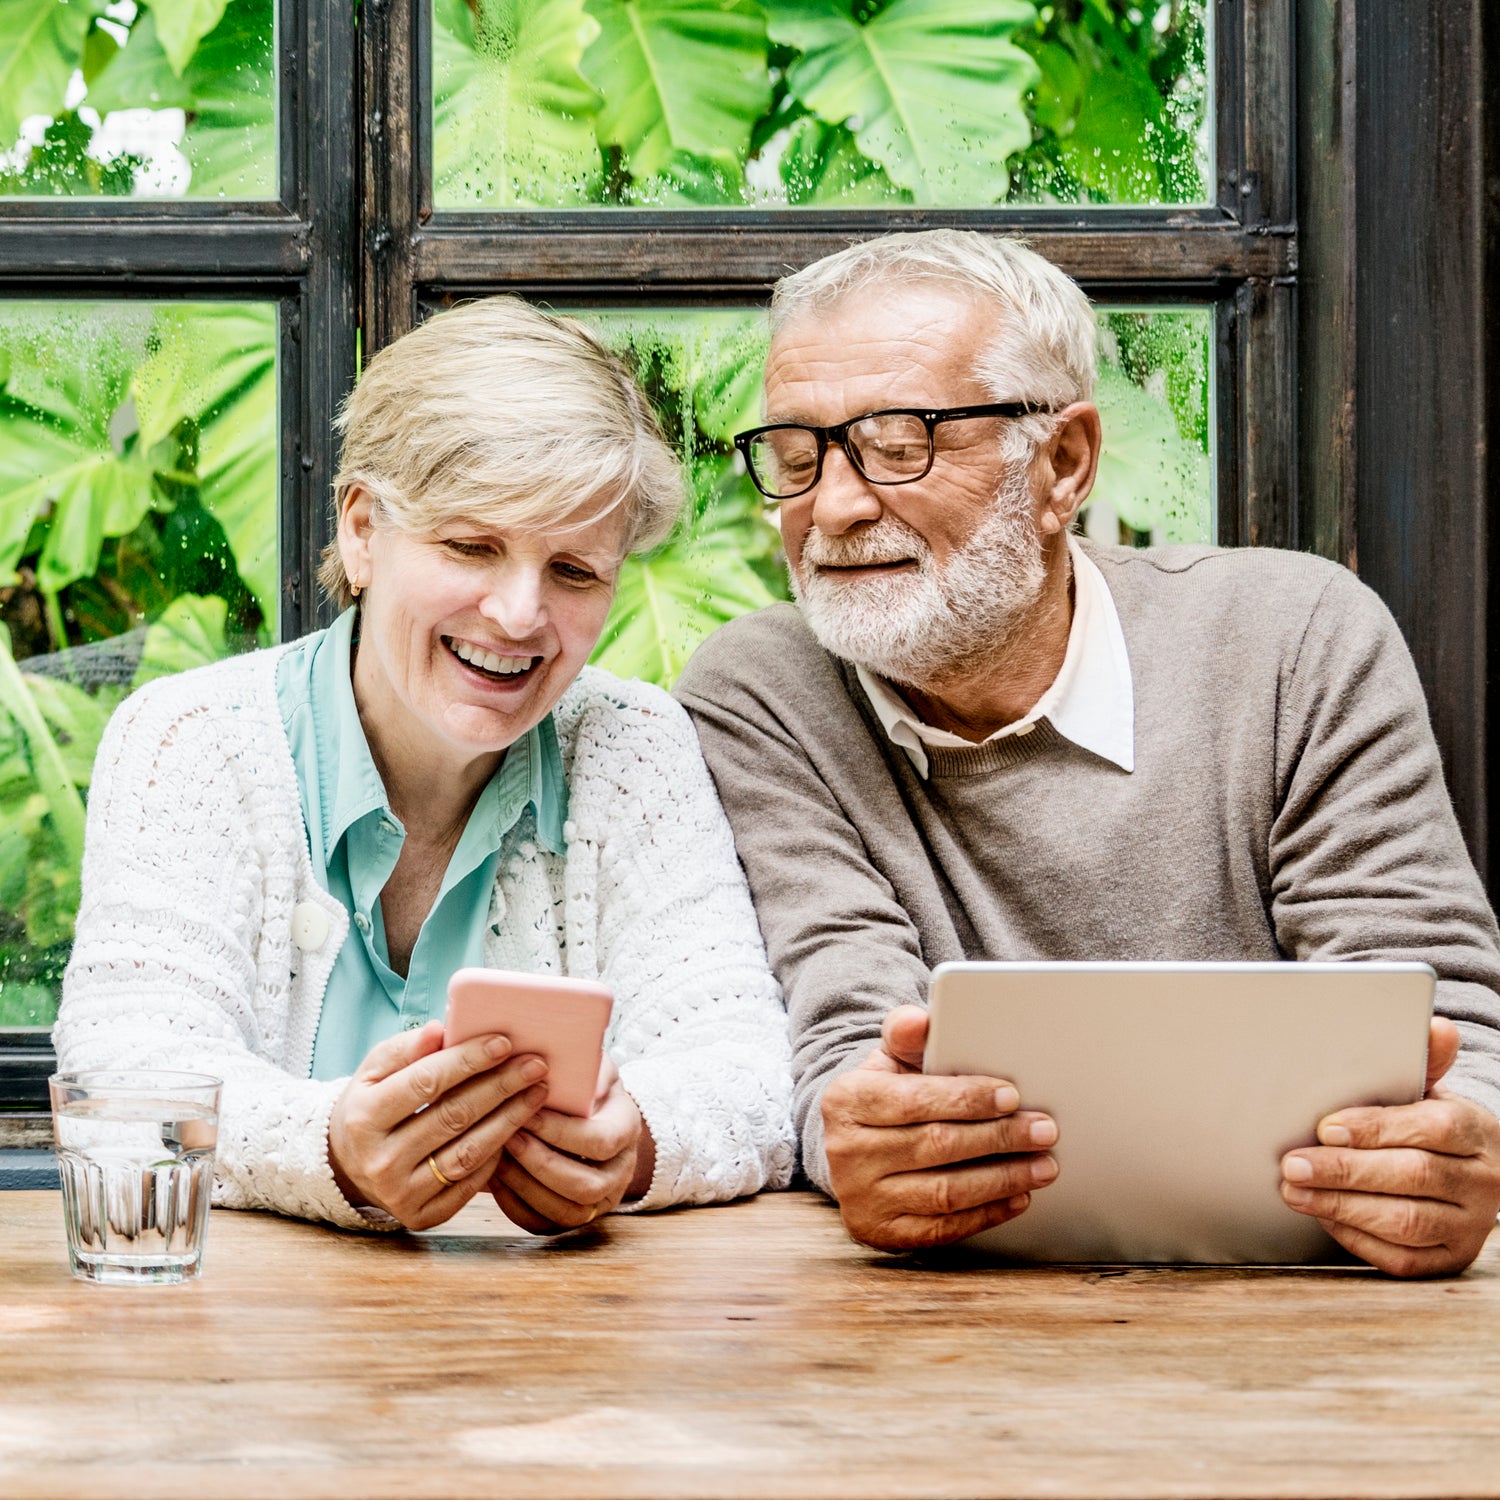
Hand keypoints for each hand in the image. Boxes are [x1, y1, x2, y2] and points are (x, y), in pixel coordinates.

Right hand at [327, 1020, 548, 1229]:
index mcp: (363, 1117)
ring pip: (468, 1153)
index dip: (468, 1061)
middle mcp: (380, 1160)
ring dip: (510, 1120)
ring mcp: (400, 1194)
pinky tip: (518, 1128)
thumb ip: (405, 1048)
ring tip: (537, 1092)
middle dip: (501, 1086)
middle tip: (536, 1065)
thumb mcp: (373, 1072)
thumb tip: (439, 1029)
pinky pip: (470, 1183)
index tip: (504, 1042)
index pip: (425, 1083)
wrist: (347, 1165)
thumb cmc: (370, 1106)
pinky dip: (497, 1155)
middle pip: (453, 1117)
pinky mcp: (422, 1216)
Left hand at [490, 1057, 649, 1233]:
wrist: (595, 1119)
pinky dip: (516, 1204)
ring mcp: (598, 1201)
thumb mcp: (592, 1065)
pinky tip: (495, 1178)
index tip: (528, 1112)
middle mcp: (619, 1172)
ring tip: (498, 1157)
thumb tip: (558, 1054)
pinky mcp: (571, 1217)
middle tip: (508, 1136)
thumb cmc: (584, 1087)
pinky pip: (543, 1224)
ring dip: (525, 1185)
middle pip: (584, 1185)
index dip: (560, 1131)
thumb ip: (583, 1062)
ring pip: (564, 1210)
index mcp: (626, 1130)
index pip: (599, 1141)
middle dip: (540, 1162)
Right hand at [821, 1004, 1058, 1251]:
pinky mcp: (880, 1232)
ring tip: (1043, 1165)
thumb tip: (920, 1020)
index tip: (1012, 1095)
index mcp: (847, 1100)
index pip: (915, 1100)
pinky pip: (943, 1228)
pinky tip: (1018, 1196)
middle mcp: (847, 1152)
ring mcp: (862, 1197)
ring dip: (1003, 1179)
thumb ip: (906, 1035)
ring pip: (945, 1192)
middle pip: (936, 1145)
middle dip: (999, 1137)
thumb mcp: (888, 1059)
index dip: (967, 1099)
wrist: (853, 1148)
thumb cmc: (886, 1097)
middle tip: (1043, 1130)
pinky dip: (987, 1213)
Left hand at [1280, 1017, 1499, 1276]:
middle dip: (1346, 1171)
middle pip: (1414, 1177)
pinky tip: (1325, 1216)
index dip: (1376, 1128)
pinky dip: (1359, 1238)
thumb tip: (1436, 1027)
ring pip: (1407, 1223)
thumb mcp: (1431, 1091)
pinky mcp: (1450, 1259)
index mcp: (1474, 1131)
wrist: (1472, 1174)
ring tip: (1295, 1191)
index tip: (1325, 1129)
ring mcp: (1469, 1225)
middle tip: (1293, 1164)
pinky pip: (1404, 1258)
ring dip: (1343, 1206)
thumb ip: (1425, 1061)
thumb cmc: (1430, 1125)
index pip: (1432, 1128)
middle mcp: (1481, 1182)